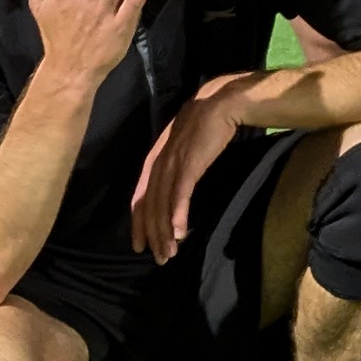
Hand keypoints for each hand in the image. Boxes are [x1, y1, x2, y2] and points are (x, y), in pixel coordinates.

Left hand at [129, 71, 256, 262]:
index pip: (141, 198)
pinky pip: (181, 192)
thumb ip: (179, 168)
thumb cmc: (207, 125)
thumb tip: (179, 192)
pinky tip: (180, 230)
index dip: (139, 223)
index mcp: (155, 159)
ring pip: (163, 203)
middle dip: (152, 234)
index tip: (140, 246)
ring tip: (170, 252)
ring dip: (165, 231)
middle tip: (159, 258)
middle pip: (150, 206)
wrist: (222, 102)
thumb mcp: (185, 149)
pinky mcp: (190, 162)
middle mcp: (159, 162)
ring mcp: (173, 162)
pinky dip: (178, 212)